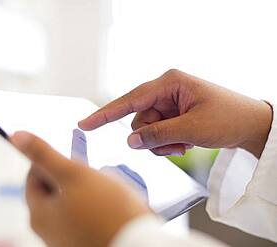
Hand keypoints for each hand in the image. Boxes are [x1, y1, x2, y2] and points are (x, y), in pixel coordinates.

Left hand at [11, 131, 149, 246]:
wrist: (138, 245)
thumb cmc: (107, 211)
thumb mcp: (72, 173)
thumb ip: (43, 154)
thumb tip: (16, 136)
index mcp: (38, 214)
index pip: (33, 176)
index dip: (51, 161)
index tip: (70, 157)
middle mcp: (47, 231)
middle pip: (53, 190)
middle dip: (72, 176)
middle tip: (90, 172)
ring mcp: (65, 239)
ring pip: (71, 203)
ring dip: (85, 191)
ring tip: (105, 189)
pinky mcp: (83, 243)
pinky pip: (84, 217)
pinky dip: (93, 207)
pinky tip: (111, 205)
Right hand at [79, 69, 271, 157]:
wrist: (252, 125)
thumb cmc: (229, 118)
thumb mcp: (192, 128)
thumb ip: (158, 134)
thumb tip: (131, 141)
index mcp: (169, 83)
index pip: (130, 100)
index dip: (105, 114)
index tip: (85, 124)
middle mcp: (165, 91)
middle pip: (138, 120)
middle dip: (151, 137)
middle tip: (172, 146)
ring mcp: (169, 104)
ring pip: (147, 130)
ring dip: (161, 143)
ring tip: (182, 145)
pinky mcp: (173, 115)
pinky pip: (157, 133)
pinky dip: (166, 144)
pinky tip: (184, 144)